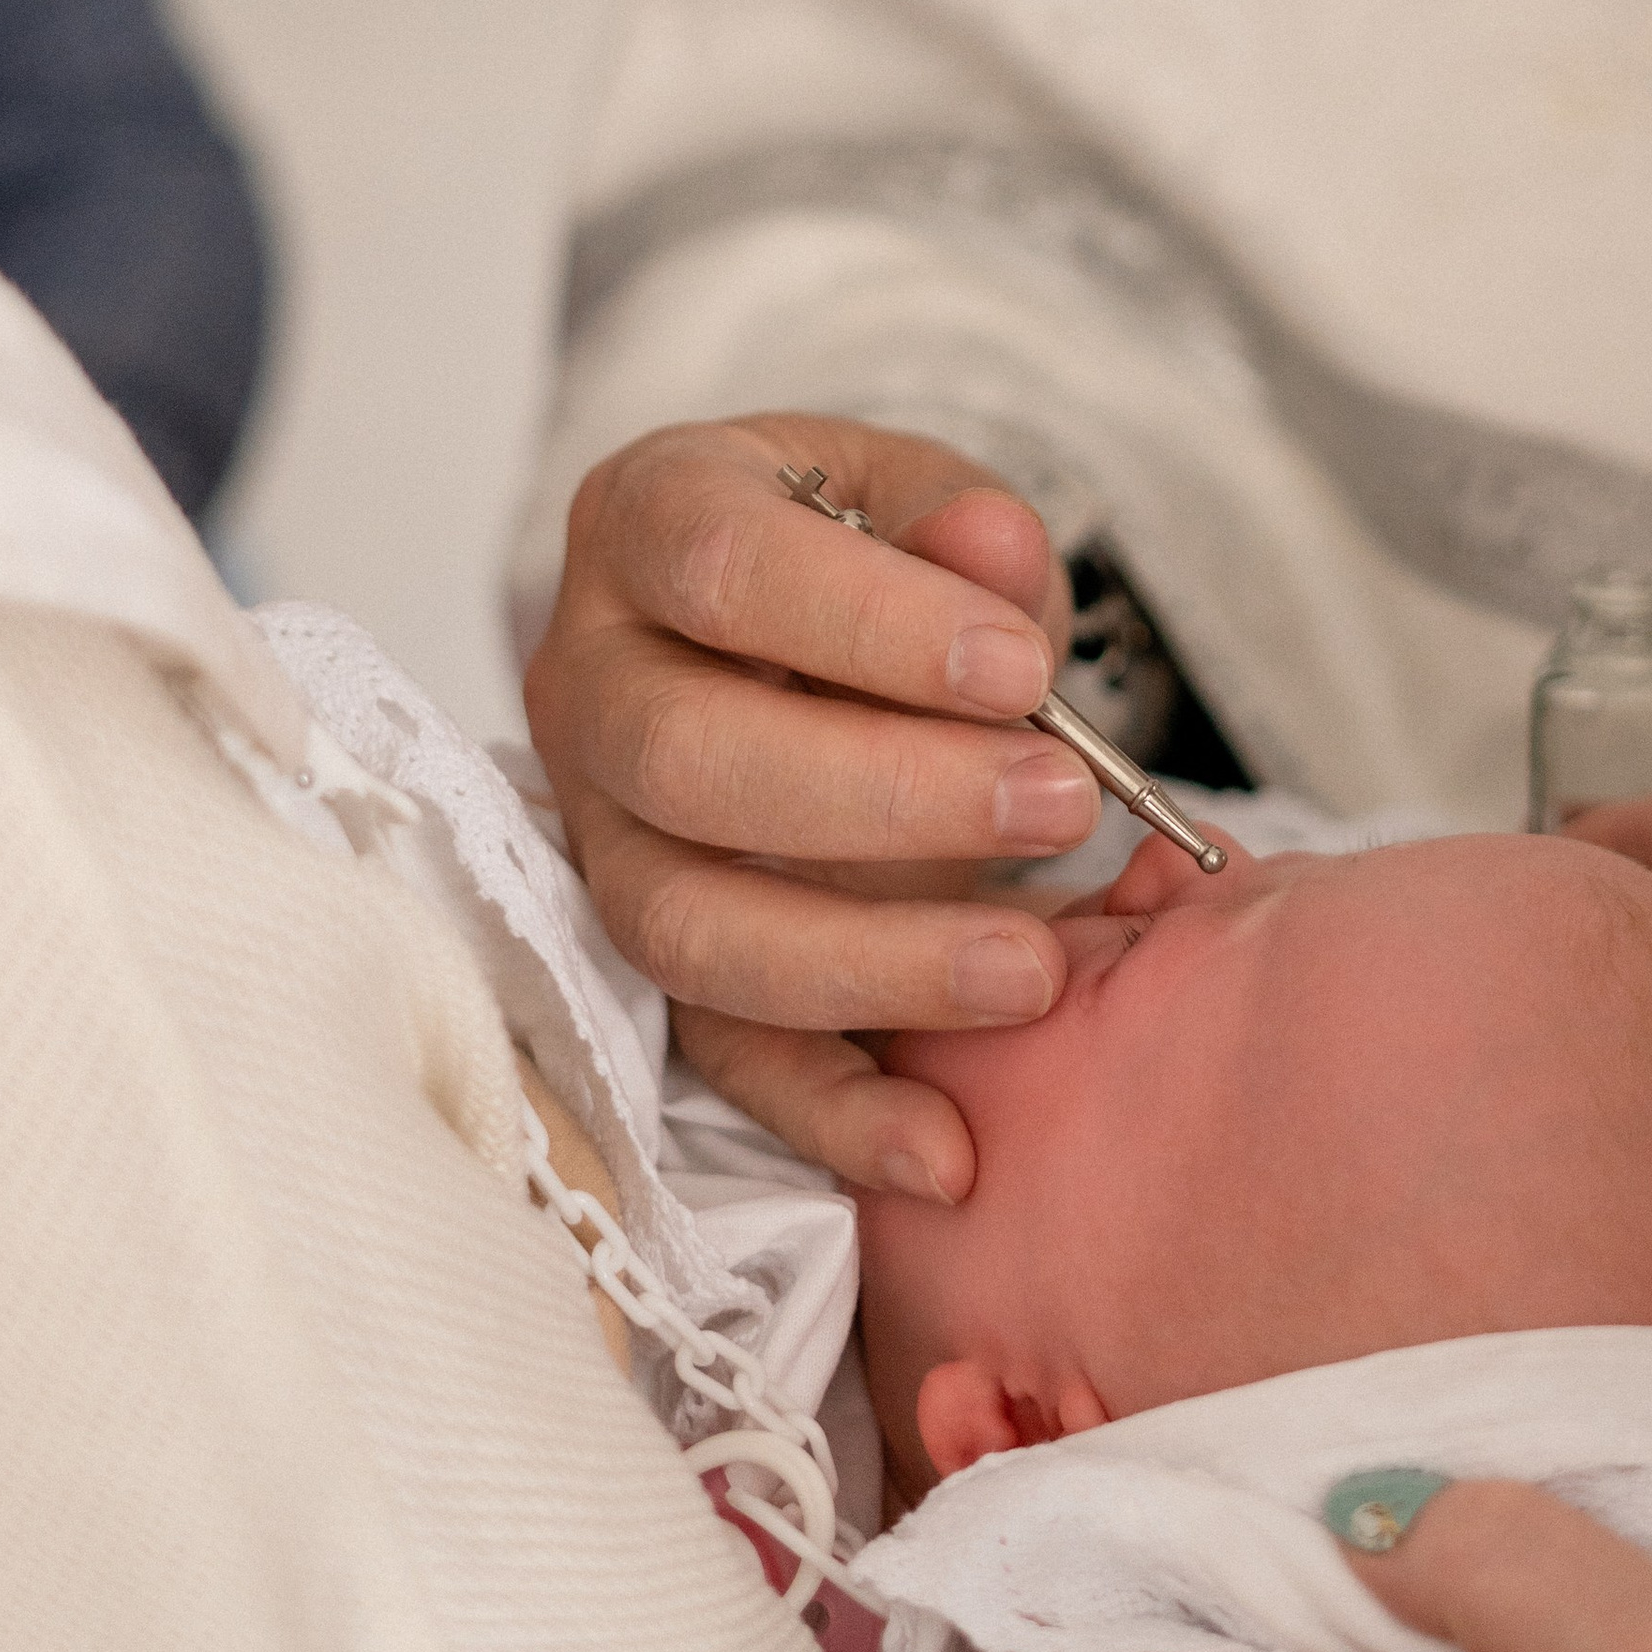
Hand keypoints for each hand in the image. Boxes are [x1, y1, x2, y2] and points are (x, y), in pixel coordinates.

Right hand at [523, 415, 1099, 1202]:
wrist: (805, 632)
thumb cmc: (865, 552)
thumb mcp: (918, 500)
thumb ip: (961, 528)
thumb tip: (992, 546)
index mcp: (649, 520)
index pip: (720, 566)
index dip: (869, 626)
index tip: (1020, 674)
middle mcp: (590, 679)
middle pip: (684, 758)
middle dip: (885, 798)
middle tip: (1061, 805)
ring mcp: (602, 830)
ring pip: (684, 925)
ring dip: (872, 960)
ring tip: (1035, 966)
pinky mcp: (650, 960)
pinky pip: (716, 1054)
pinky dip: (829, 1113)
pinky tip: (945, 1150)